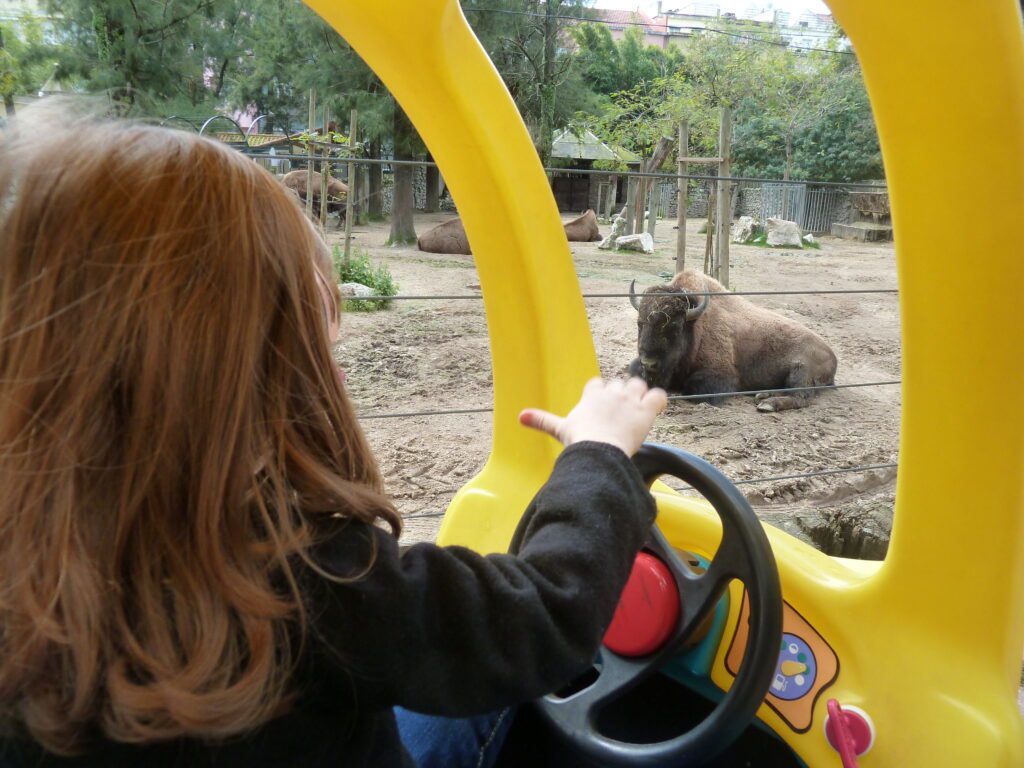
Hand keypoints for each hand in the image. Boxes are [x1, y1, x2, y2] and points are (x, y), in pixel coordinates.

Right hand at [519, 377, 667, 456]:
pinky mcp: (646, 410)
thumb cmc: (579, 441)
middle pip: (619, 383)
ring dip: (639, 394)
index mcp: (592, 394)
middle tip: (620, 413)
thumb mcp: (560, 429)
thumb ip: (542, 421)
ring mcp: (630, 399)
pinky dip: (658, 400)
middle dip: (621, 395)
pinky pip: (658, 395)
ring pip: (638, 384)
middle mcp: (612, 392)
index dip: (601, 393)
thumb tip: (520, 416)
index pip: (598, 383)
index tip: (602, 405)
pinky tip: (655, 410)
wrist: (599, 450)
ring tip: (637, 410)